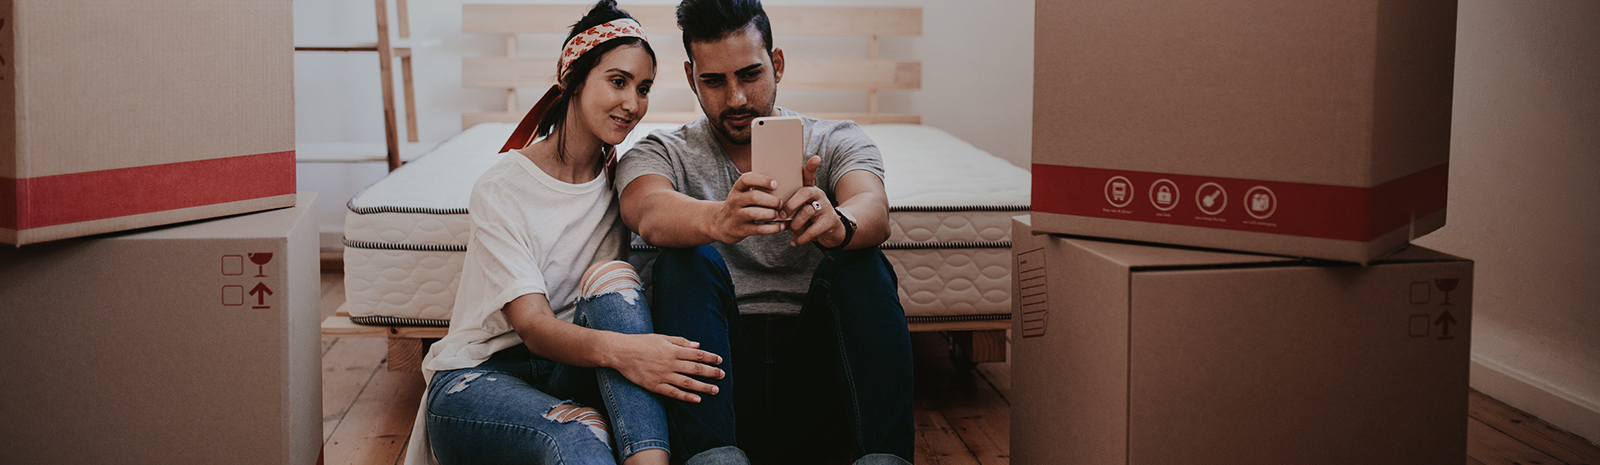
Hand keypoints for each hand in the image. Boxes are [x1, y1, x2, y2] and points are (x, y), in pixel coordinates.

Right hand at [605, 333, 724, 402]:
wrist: (620, 352)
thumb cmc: (641, 342)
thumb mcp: (661, 337)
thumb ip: (680, 341)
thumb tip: (697, 345)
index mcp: (672, 350)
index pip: (697, 354)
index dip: (710, 357)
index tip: (720, 360)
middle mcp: (670, 363)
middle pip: (695, 369)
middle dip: (711, 372)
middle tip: (722, 375)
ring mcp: (663, 375)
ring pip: (688, 383)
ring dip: (703, 387)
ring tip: (715, 390)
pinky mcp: (655, 385)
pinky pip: (674, 393)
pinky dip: (686, 397)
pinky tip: (697, 399)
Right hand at [710, 172, 786, 242]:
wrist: (720, 223)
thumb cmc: (740, 205)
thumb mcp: (742, 193)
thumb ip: (757, 188)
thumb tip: (785, 185)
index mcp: (737, 189)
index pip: (746, 179)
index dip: (762, 180)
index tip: (775, 184)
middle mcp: (735, 201)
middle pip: (753, 197)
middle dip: (771, 200)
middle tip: (781, 203)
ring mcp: (736, 216)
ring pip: (754, 213)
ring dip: (771, 214)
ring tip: (779, 214)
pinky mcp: (740, 230)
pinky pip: (758, 229)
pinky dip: (772, 228)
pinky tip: (781, 226)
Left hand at [782, 157, 845, 247]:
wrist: (831, 231)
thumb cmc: (809, 218)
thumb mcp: (800, 209)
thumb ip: (787, 203)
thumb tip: (767, 205)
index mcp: (810, 189)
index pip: (809, 175)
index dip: (811, 167)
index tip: (816, 158)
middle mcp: (819, 195)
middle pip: (805, 193)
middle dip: (790, 204)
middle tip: (781, 215)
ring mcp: (826, 208)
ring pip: (807, 212)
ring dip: (795, 224)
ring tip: (790, 231)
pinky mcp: (830, 222)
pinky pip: (813, 230)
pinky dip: (801, 238)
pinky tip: (794, 242)